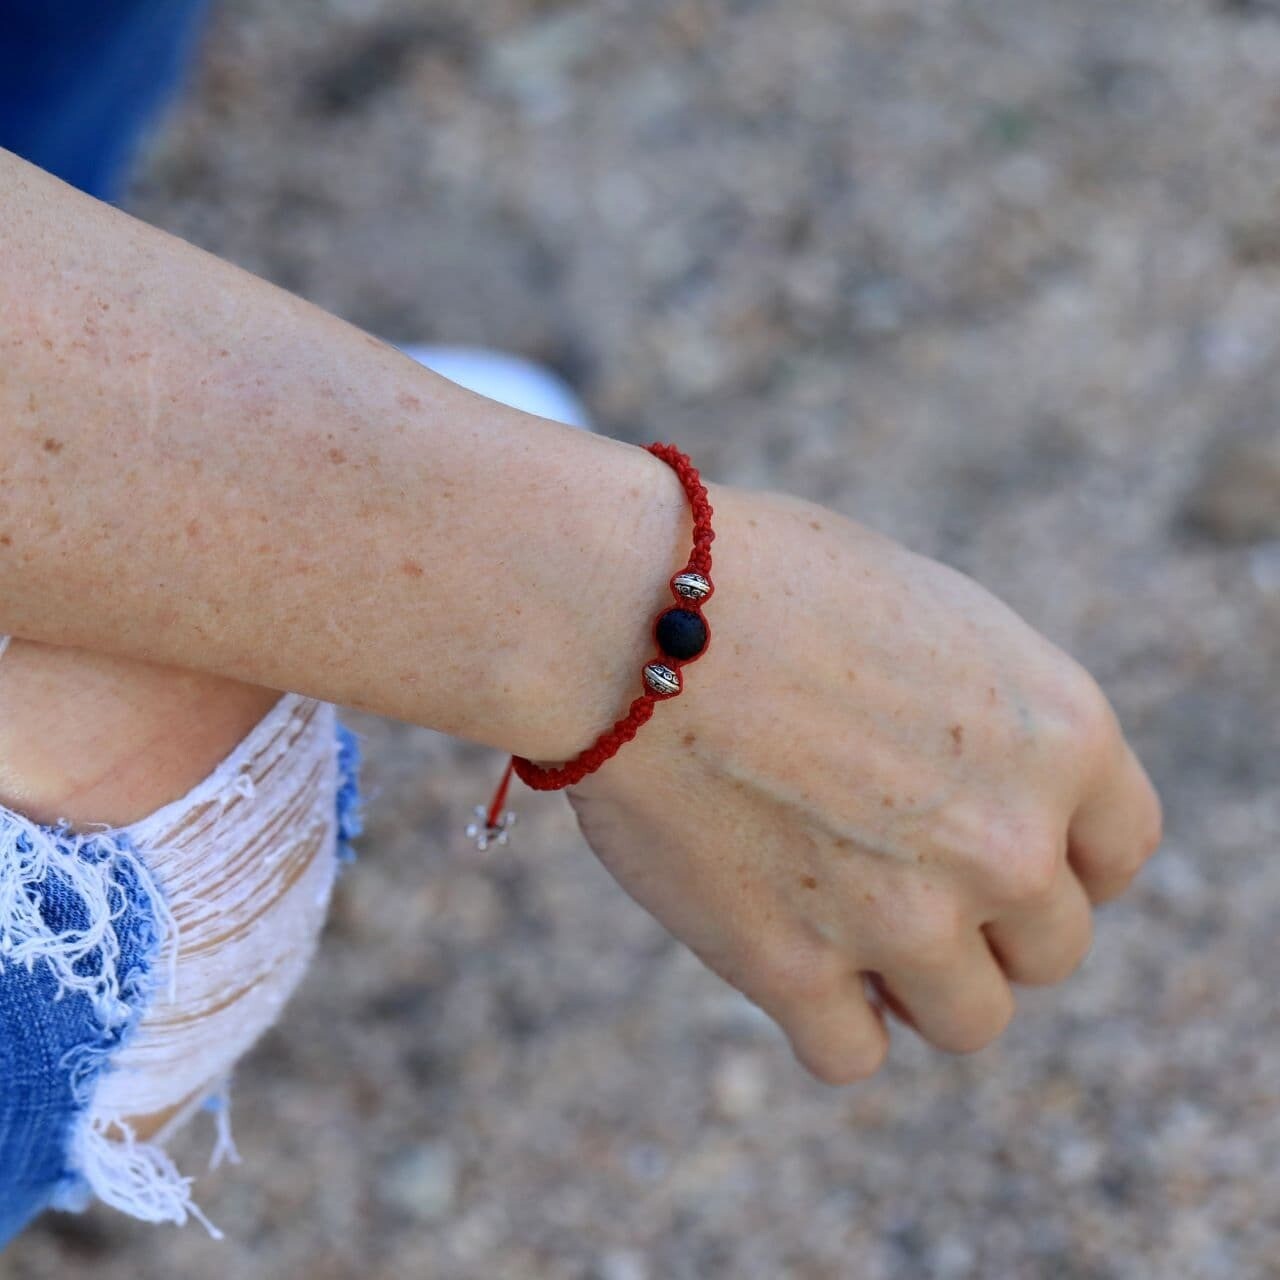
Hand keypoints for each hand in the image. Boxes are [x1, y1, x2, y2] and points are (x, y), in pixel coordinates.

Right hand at [561, 482, 1162, 1083]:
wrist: (634, 613)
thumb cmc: (769, 582)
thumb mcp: (930, 617)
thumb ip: (987, 721)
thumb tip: (984, 790)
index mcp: (1060, 735)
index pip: (1119, 854)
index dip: (1065, 862)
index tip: (1007, 860)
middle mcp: (1007, 843)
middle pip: (1049, 948)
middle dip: (985, 922)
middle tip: (902, 874)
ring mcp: (906, 920)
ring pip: (968, 1021)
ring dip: (918, 984)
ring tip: (848, 921)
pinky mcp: (793, 972)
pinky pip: (849, 1054)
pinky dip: (824, 1019)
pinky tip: (788, 958)